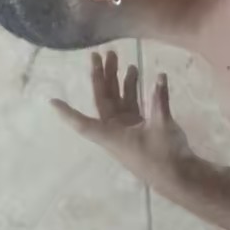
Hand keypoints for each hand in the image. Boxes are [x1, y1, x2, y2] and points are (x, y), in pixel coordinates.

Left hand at [51, 51, 192, 191]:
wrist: (178, 175)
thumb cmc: (162, 155)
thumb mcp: (162, 126)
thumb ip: (159, 101)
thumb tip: (160, 77)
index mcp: (112, 134)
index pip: (83, 123)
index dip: (68, 113)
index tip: (52, 101)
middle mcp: (115, 130)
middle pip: (103, 100)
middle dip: (102, 77)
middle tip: (102, 54)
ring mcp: (128, 128)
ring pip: (119, 99)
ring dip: (120, 81)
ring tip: (122, 60)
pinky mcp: (141, 127)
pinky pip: (133, 104)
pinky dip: (135, 89)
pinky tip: (140, 74)